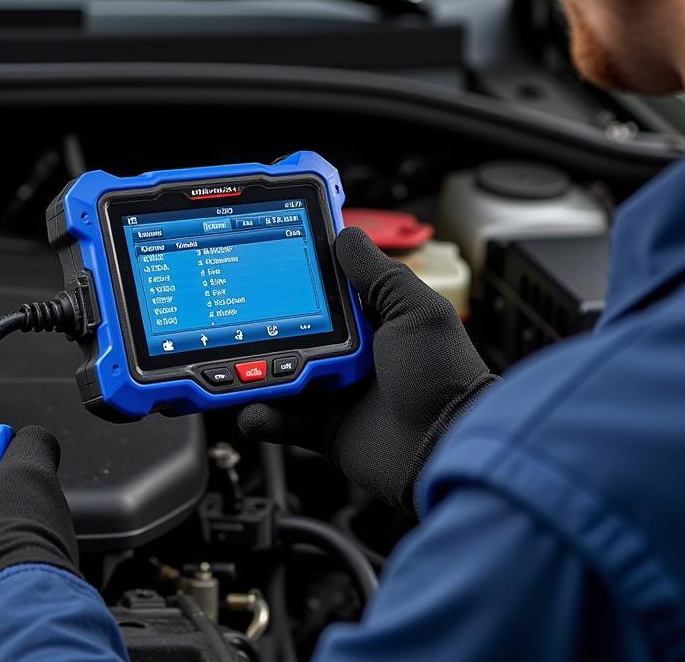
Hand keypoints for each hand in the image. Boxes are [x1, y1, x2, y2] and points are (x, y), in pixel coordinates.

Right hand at [238, 227, 496, 513]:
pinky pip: (282, 420)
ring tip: (237, 364)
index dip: (298, 276)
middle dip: (265, 325)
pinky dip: (262, 415)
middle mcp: (351, 352)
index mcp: (374, 318)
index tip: (265, 261)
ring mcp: (336, 391)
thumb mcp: (415, 309)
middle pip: (293, 330)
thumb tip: (344, 235)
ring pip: (280, 373)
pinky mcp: (324, 429)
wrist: (448, 448)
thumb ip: (378, 273)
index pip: (327, 288)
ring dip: (255, 370)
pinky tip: (253, 409)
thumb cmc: (444, 377)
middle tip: (240, 318)